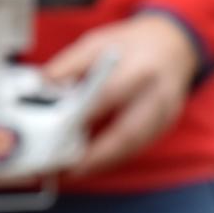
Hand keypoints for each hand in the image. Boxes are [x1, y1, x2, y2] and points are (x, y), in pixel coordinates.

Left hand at [43, 13, 200, 176]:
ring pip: (133, 146)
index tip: (59, 130)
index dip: (84, 115)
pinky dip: (112, 158)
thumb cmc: (131, 44)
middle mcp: (157, 93)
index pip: (110, 95)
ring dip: (102, 162)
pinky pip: (136, 148)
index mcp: (140, 66)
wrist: (171, 44)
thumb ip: (70, 64)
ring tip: (73, 170)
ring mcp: (164, 113)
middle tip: (67, 167)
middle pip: (127, 132)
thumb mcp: (98, 42)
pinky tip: (92, 162)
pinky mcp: (164, 126)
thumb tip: (42, 84)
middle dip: (96, 154)